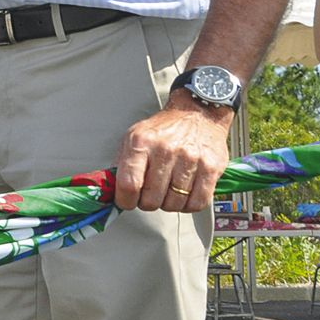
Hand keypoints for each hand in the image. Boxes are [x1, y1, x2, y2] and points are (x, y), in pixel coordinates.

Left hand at [113, 103, 230, 211]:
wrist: (197, 113)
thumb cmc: (164, 129)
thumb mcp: (134, 137)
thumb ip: (121, 164)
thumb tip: (109, 190)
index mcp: (141, 143)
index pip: (128, 184)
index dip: (125, 201)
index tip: (127, 201)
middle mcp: (165, 150)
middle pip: (151, 198)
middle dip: (147, 203)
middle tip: (149, 195)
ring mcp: (190, 159)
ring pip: (174, 204)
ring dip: (168, 204)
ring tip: (168, 191)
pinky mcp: (211, 168)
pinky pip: (197, 203)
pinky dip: (188, 205)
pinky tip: (184, 195)